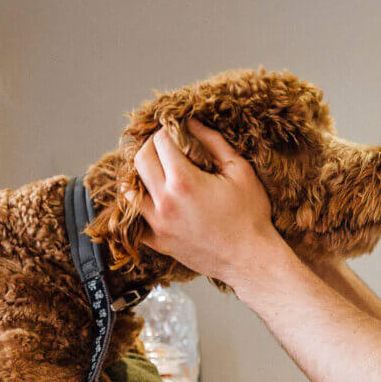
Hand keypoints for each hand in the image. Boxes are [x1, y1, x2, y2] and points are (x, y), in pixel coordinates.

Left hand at [132, 119, 283, 287]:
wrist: (251, 259)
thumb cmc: (251, 217)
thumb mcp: (240, 171)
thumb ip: (214, 143)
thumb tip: (193, 122)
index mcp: (184, 181)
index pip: (160, 142)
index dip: (168, 130)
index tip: (176, 130)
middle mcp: (164, 202)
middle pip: (140, 160)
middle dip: (151, 146)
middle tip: (166, 145)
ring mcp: (158, 224)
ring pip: (129, 190)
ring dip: (140, 175)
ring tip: (158, 171)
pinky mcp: (158, 242)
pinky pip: (135, 220)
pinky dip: (140, 206)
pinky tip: (153, 200)